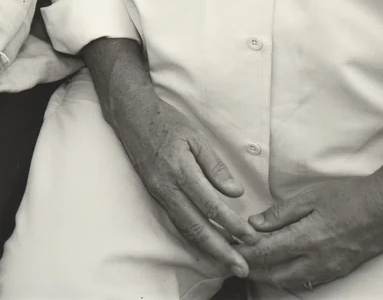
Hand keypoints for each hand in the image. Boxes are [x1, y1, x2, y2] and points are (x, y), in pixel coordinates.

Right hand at [111, 88, 255, 277]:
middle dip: (221, 250)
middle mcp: (167, 187)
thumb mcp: (195, 136)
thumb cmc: (166, 121)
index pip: (211, 206)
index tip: (252, 238)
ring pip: (184, 228)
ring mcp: (158, 192)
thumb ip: (214, 166)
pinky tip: (206, 244)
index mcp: (180, 170)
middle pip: (196, 227)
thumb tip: (235, 192)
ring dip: (208, 248)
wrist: (130, 115)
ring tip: (228, 262)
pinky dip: (193, 237)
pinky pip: (175, 220)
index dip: (232, 225)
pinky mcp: (155, 193)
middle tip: (242, 268)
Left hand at [239, 175, 382, 290]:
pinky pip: (308, 281)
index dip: (243, 253)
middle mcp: (317, 260)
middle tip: (235, 258)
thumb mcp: (310, 196)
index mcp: (306, 239)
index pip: (265, 253)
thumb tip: (254, 224)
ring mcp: (330, 269)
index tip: (227, 249)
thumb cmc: (349, 197)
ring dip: (269, 275)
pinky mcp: (340, 271)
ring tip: (254, 263)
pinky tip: (282, 266)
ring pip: (290, 281)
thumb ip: (280, 213)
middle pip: (274, 274)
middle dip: (252, 269)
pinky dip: (289, 276)